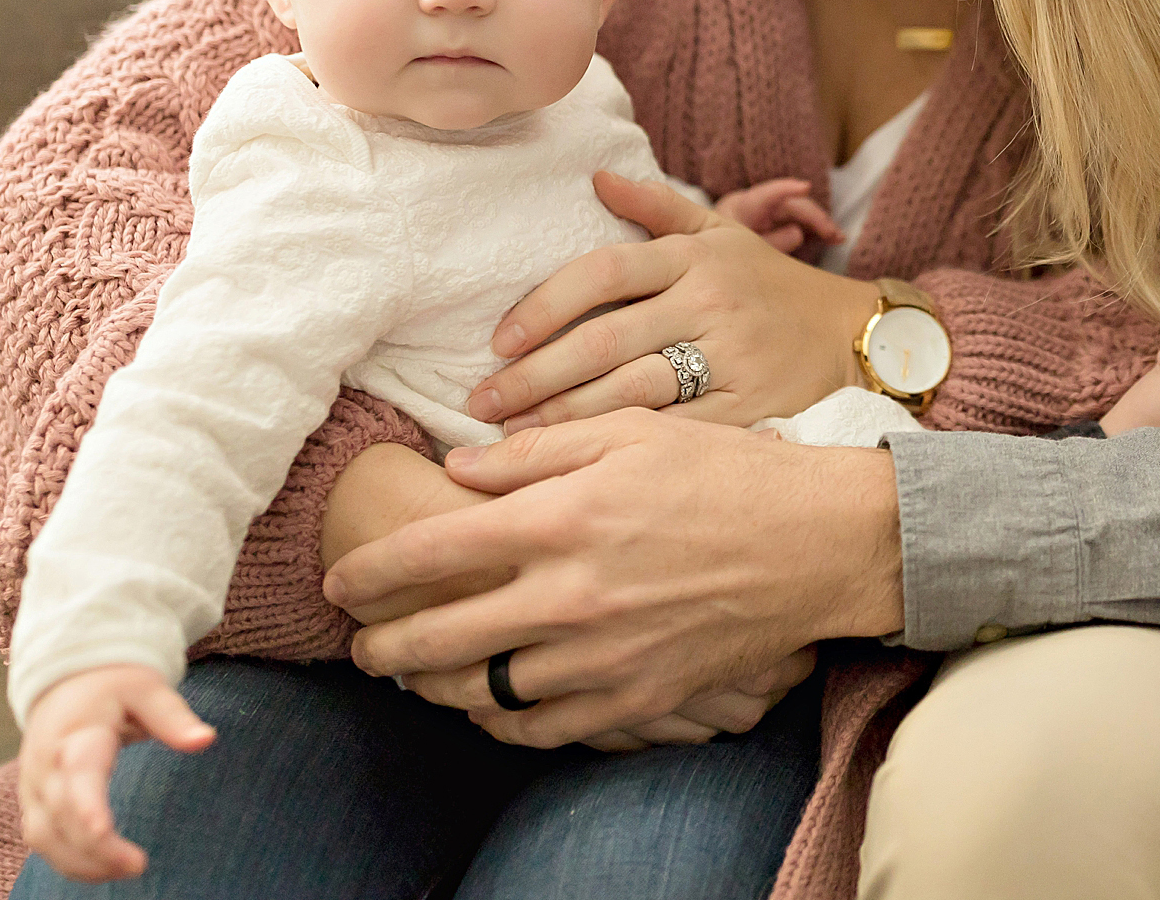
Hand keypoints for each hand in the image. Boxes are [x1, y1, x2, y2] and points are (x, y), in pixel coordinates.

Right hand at [18, 664, 215, 882]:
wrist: (67, 678)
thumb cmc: (114, 685)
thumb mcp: (147, 690)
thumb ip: (173, 717)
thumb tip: (206, 740)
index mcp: (77, 734)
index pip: (78, 774)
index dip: (85, 806)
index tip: (103, 831)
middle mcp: (46, 765)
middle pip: (61, 815)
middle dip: (94, 847)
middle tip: (138, 865)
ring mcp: (34, 786)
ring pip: (45, 836)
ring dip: (80, 863)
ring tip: (128, 870)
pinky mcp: (34, 801)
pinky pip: (42, 840)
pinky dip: (68, 861)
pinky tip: (103, 870)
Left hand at [324, 409, 902, 747]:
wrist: (816, 543)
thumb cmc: (728, 472)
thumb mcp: (631, 431)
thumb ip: (535, 451)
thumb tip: (459, 466)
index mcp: (560, 519)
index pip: (428, 554)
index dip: (369, 572)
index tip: (342, 581)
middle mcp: (568, 595)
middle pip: (435, 638)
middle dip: (379, 645)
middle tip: (359, 644)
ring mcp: (601, 656)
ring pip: (479, 693)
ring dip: (430, 688)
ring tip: (414, 677)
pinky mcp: (635, 698)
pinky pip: (542, 729)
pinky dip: (500, 723)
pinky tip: (489, 707)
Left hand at [467, 174, 881, 431]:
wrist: (853, 335)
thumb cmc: (770, 285)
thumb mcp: (722, 233)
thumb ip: (657, 207)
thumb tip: (595, 177)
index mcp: (696, 256)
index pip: (604, 270)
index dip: (544, 305)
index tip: (498, 341)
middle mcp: (711, 302)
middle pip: (605, 337)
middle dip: (534, 375)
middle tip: (480, 403)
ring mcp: (731, 357)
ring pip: (632, 388)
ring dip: (564, 416)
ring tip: (512, 437)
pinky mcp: (747, 408)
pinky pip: (673, 429)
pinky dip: (620, 447)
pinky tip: (578, 462)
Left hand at [712, 177, 844, 253]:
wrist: (720, 242)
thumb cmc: (729, 245)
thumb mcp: (744, 251)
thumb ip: (771, 243)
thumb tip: (798, 232)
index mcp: (744, 207)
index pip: (765, 195)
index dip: (785, 189)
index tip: (805, 187)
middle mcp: (762, 202)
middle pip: (793, 204)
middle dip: (816, 217)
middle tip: (834, 234)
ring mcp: (773, 208)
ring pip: (802, 211)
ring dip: (821, 223)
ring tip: (838, 238)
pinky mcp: (782, 218)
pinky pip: (803, 220)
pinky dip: (817, 228)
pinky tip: (832, 238)